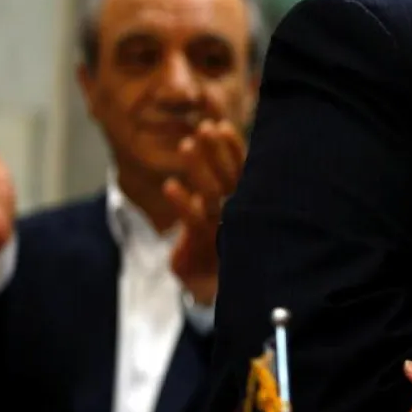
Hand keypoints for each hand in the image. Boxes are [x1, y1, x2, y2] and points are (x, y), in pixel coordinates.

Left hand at [164, 118, 245, 304]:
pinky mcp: (203, 245)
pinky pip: (193, 220)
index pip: (240, 168)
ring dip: (200, 168)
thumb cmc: (213, 241)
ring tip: (186, 144)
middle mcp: (236, 212)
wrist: (208, 286)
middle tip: (204, 127)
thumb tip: (212, 145)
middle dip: (217, 151)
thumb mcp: (217, 212)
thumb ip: (217, 183)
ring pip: (213, 193)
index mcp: (241, 200)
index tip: (219, 124)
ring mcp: (221, 228)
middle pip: (229, 176)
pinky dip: (182, 203)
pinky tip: (170, 186)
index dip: (231, 147)